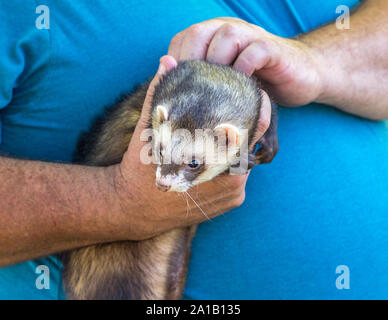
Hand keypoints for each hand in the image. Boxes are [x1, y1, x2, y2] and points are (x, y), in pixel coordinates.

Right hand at [112, 56, 271, 239]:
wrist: (132, 210)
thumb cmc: (140, 169)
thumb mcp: (150, 130)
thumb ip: (160, 94)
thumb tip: (167, 61)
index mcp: (219, 160)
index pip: (255, 130)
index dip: (259, 110)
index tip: (259, 95)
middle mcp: (234, 180)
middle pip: (248, 145)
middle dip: (240, 129)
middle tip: (229, 115)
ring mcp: (235, 195)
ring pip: (244, 161)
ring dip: (233, 148)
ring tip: (216, 137)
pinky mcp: (232, 203)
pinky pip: (239, 177)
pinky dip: (229, 166)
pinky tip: (211, 159)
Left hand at [168, 17, 324, 106]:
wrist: (300, 76)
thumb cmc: (255, 82)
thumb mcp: (223, 82)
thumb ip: (198, 78)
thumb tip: (167, 68)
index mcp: (213, 37)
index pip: (183, 40)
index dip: (176, 63)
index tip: (176, 90)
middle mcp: (230, 31)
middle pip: (200, 33)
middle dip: (192, 62)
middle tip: (194, 91)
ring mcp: (253, 37)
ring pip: (227, 36)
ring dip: (217, 63)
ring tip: (217, 89)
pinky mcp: (274, 49)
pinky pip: (256, 50)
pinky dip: (245, 67)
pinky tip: (242, 85)